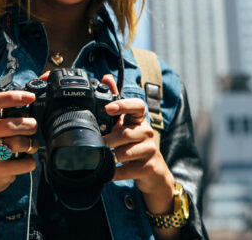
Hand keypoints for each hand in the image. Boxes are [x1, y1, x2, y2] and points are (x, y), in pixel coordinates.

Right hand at [0, 90, 38, 234]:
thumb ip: (19, 102)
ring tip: (31, 145)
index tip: (31, 97)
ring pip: (16, 143)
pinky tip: (27, 160)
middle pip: (10, 125)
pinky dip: (30, 162)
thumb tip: (46, 77)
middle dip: (29, 126)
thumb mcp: (1, 121)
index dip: (12, 97)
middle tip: (33, 127)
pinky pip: (22, 163)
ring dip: (31, 144)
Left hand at [102, 89, 174, 213]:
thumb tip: (106, 77)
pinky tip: (109, 172)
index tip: (109, 108)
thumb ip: (117, 102)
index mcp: (139, 119)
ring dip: (110, 158)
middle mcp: (147, 132)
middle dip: (108, 141)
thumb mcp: (126, 124)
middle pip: (125, 133)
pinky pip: (124, 170)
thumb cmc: (135, 145)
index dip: (123, 105)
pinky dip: (113, 173)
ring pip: (124, 153)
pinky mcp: (148, 168)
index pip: (137, 106)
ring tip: (104, 159)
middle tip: (97, 145)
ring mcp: (150, 150)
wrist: (153, 173)